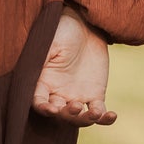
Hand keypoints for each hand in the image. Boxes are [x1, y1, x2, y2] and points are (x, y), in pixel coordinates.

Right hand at [31, 7, 114, 125]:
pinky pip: (98, 112)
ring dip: (84, 120)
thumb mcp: (49, 41)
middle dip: (66, 115)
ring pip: (78, 118)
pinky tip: (112, 116)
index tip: (51, 109)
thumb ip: (40, 58)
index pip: (39, 102)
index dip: (43, 109)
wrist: (86, 24)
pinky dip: (104, 118)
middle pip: (59, 114)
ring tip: (94, 113)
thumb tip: (31, 72)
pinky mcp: (94, 94)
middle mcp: (57, 94)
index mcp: (43, 82)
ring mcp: (76, 96)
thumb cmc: (62, 30)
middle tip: (75, 106)